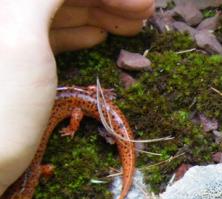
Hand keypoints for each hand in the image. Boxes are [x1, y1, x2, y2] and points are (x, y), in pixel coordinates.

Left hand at [0, 0, 151, 196]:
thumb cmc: (1, 106)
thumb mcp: (21, 38)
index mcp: (2, 7)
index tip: (144, 1)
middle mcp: (4, 17)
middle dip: (106, 0)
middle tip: (147, 10)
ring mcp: (8, 39)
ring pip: (57, 13)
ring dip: (99, 14)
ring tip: (135, 25)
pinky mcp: (13, 60)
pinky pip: (49, 34)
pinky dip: (79, 32)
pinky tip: (100, 35)